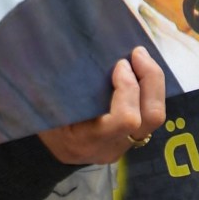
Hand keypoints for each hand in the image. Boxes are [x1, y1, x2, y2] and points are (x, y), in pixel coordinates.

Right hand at [38, 48, 167, 164]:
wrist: (48, 151)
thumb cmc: (43, 121)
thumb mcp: (44, 106)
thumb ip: (59, 85)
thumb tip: (68, 48)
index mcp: (86, 140)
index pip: (124, 119)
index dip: (128, 88)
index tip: (119, 65)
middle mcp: (111, 147)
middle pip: (151, 117)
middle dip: (150, 79)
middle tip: (137, 54)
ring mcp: (124, 146)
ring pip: (156, 115)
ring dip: (153, 82)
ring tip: (140, 58)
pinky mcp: (131, 139)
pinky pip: (150, 112)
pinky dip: (149, 88)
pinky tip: (139, 71)